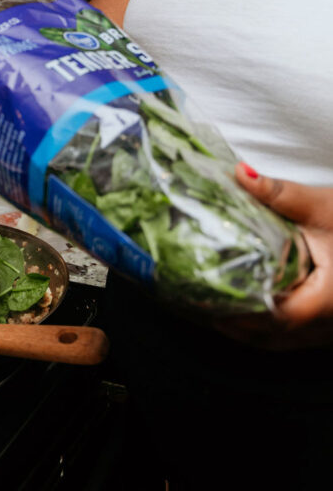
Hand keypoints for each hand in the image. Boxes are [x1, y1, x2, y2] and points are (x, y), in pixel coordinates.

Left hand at [216, 163, 332, 348]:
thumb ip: (281, 194)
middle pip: (271, 336)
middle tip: (196, 299)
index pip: (274, 316)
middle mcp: (330, 326)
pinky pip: (292, 337)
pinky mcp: (330, 325)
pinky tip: (246, 308)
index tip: (203, 294)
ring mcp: (331, 331)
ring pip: (281, 341)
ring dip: (246, 328)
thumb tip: (240, 173)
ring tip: (210, 304)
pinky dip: (266, 328)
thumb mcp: (324, 207)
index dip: (236, 309)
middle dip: (232, 322)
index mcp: (327, 302)